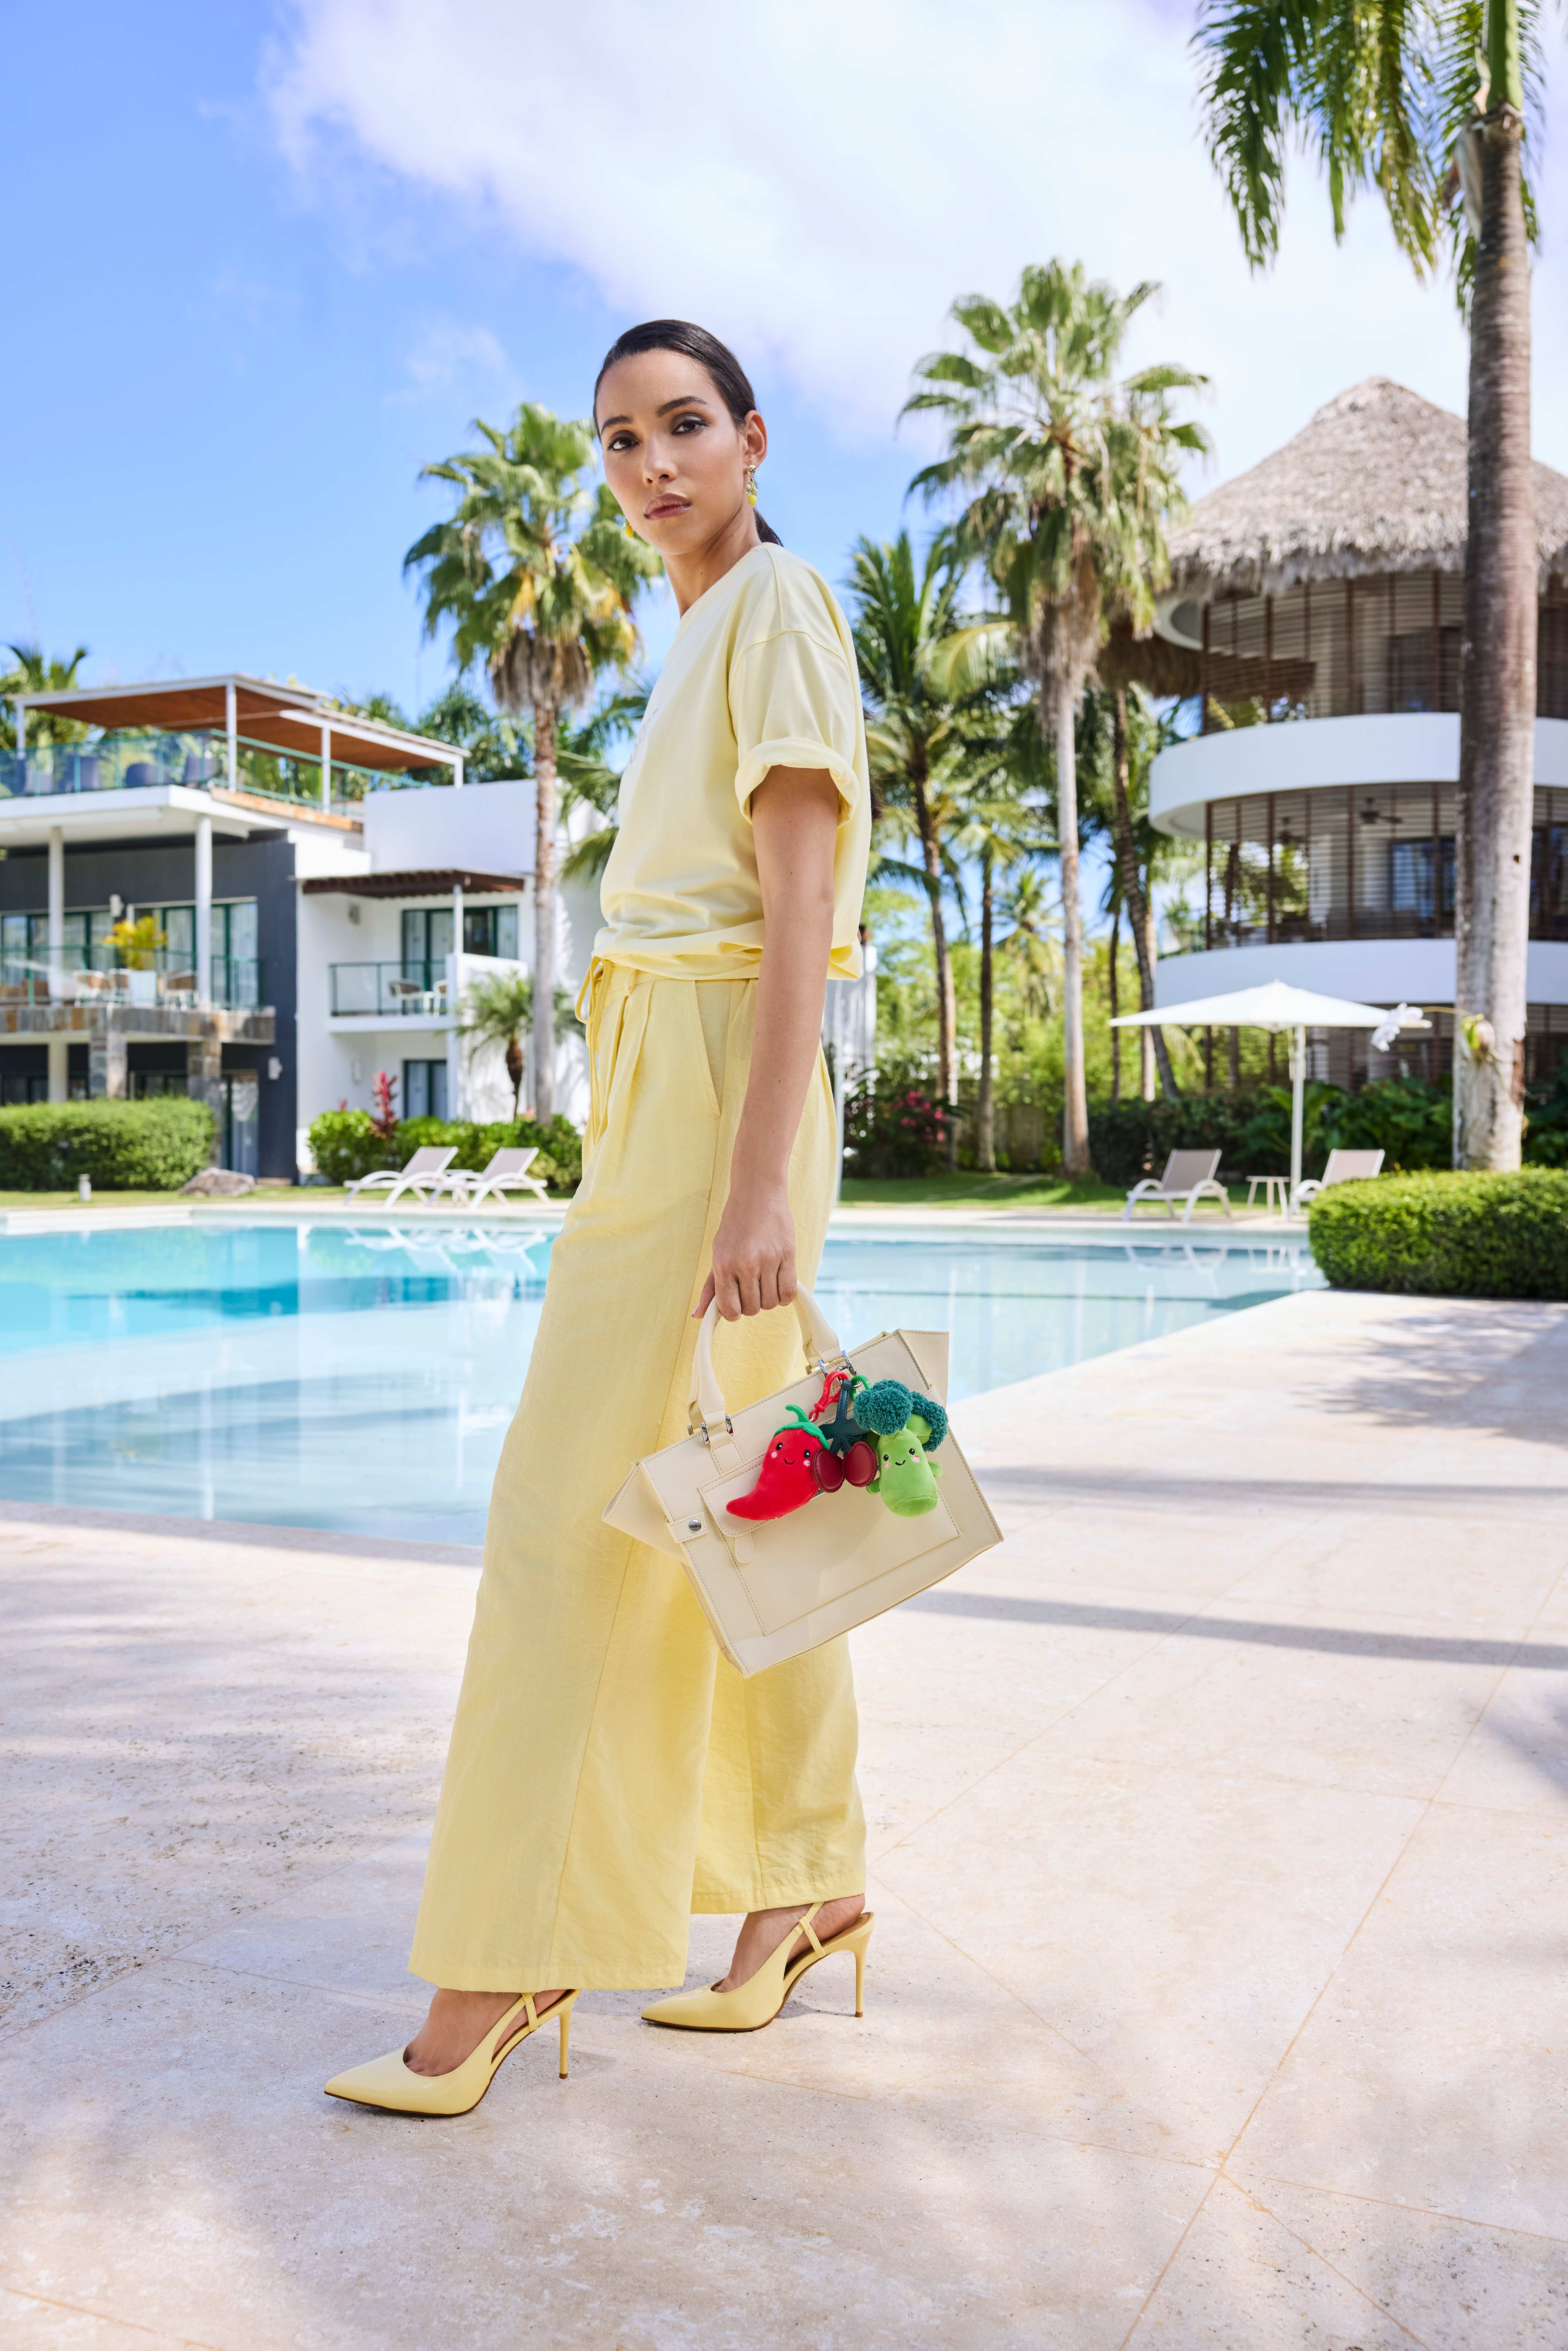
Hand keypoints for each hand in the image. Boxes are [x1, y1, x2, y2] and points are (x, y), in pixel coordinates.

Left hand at [694, 1176, 796, 1321]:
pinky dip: (784, 1295)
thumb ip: (710, 1287)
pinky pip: (788, 1292)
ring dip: (768, 1299)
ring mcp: (768, 1260)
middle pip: (752, 1309)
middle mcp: (745, 1265)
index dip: (733, 1313)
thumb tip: (698, 1316)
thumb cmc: (734, 1227)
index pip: (730, 1309)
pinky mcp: (788, 1255)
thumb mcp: (718, 1254)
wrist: (757, 1195)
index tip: (736, 1305)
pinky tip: (778, 1284)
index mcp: (724, 1265)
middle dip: (751, 1305)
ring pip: (771, 1303)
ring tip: (764, 1283)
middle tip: (751, 1288)